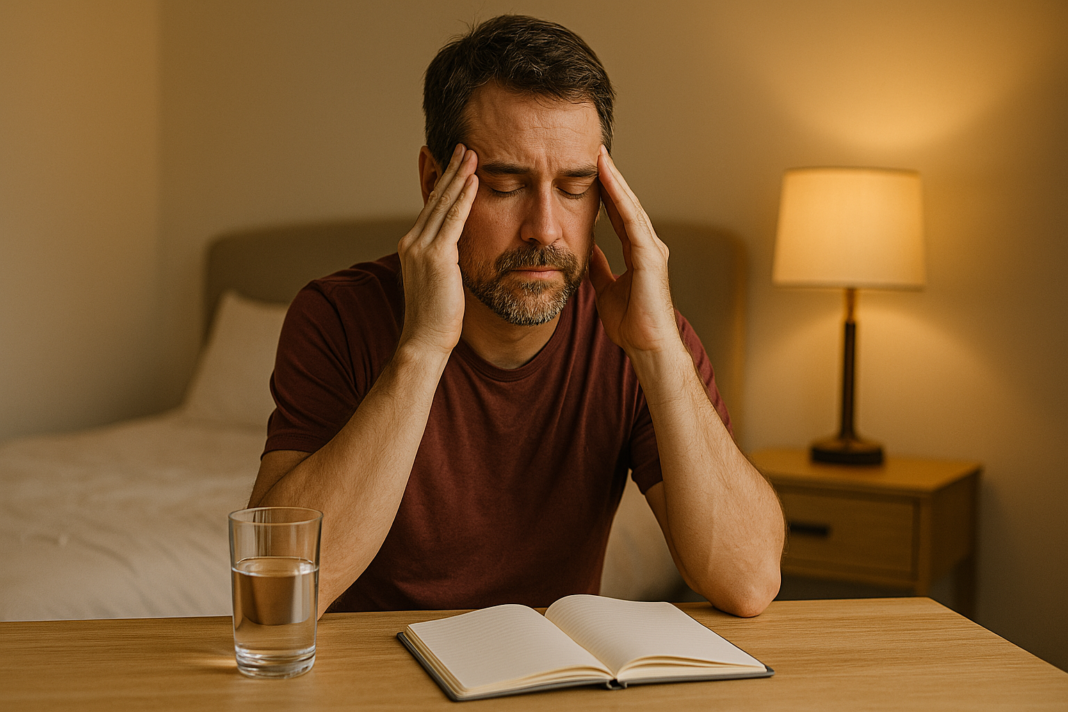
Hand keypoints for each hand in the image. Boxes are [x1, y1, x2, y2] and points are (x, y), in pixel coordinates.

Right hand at [397, 145, 478, 357]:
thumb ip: (445, 260)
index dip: (445, 184)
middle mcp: (412, 241)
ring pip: (444, 204)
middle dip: (451, 171)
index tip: (457, 164)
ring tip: (472, 153)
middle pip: (435, 198)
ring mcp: (421, 248)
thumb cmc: (437, 318)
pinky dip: (464, 198)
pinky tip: (475, 180)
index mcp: (411, 245)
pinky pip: (454, 220)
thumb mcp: (439, 281)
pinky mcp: (436, 257)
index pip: (431, 208)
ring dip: (459, 176)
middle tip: (464, 146)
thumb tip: (458, 251)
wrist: (424, 341)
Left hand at [588, 146, 678, 356]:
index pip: (619, 214)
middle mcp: (648, 245)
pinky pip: (632, 220)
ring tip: (600, 155)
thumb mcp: (606, 289)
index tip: (591, 170)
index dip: (605, 192)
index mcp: (637, 253)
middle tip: (596, 150)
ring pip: (630, 206)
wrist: (647, 347)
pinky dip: (620, 198)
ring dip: (615, 179)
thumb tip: (587, 250)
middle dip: (611, 177)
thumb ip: (599, 267)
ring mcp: (652, 248)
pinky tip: (608, 179)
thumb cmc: (632, 324)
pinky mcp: (650, 256)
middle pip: (626, 204)